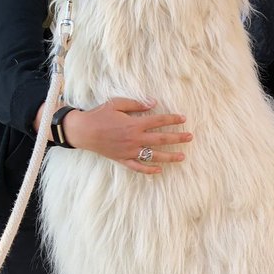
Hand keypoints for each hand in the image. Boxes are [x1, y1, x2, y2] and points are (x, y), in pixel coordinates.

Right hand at [59, 98, 191, 174]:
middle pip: (161, 139)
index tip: (184, 119)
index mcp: (134, 124)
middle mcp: (134, 139)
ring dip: (169, 156)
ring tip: (182, 157)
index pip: (158, 121)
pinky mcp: (122, 159)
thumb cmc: (99, 115)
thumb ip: (136, 104)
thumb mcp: (117, 103)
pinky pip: (138, 167)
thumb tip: (153, 103)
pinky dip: (149, 170)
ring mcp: (129, 151)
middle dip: (177, 138)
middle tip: (190, 137)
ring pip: (154, 156)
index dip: (172, 119)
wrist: (83, 131)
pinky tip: (159, 170)